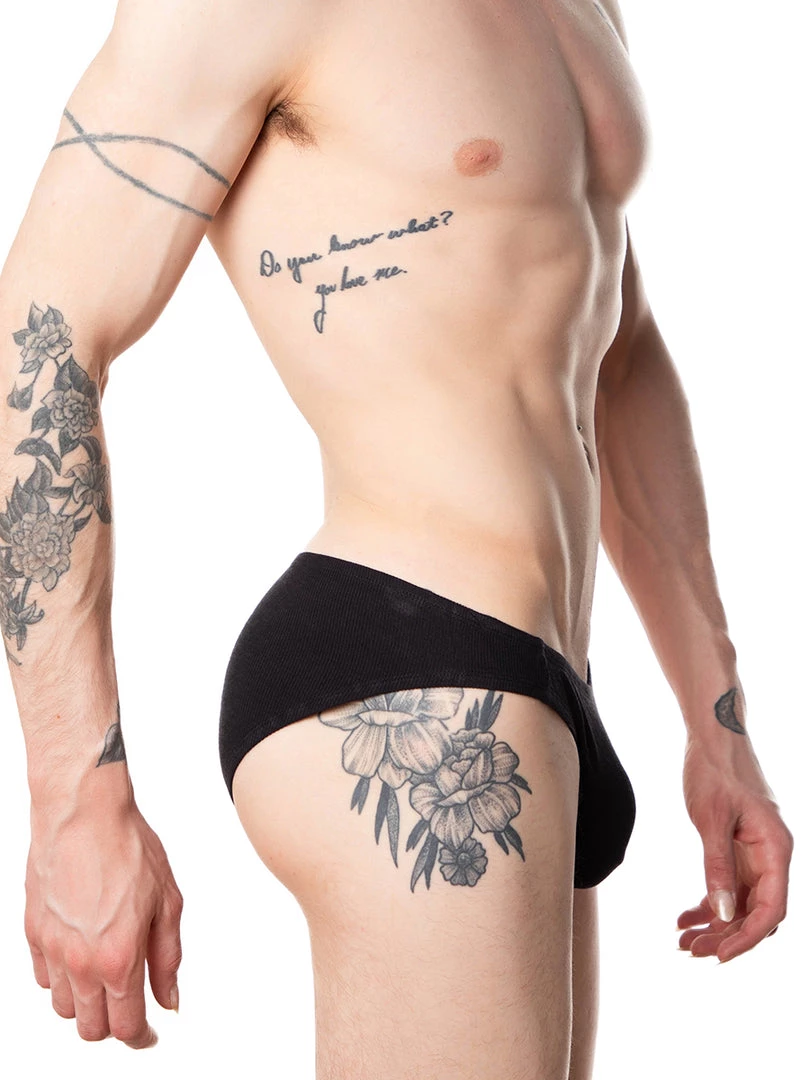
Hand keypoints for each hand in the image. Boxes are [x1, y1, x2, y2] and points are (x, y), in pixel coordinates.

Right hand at [24, 798, 182, 1047]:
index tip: (149, 1035)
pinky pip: (43, 978)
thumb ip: (167, 958)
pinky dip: (61, 978)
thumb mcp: (168, 902)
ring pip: (64, 1008)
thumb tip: (169, 998)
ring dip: (86, 1002)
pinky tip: (80, 954)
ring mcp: (51, 949)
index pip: (126, 1026)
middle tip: (129, 1004)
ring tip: (105, 975)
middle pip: (91, 1028)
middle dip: (113, 1024)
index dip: (141, 1038)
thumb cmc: (127, 846)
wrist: (84, 812)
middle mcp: (80, 961)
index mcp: (119, 957)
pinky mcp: (32, 931)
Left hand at [678, 734, 792, 961]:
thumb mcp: (711, 817)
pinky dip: (708, 904)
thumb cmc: (715, 769)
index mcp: (776, 848)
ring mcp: (755, 854)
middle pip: (756, 912)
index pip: (771, 909)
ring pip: (740, 904)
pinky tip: (683, 917)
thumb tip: (722, 913)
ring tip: (682, 941)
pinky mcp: (738, 849)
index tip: (719, 955)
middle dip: (725, 935)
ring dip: (715, 925)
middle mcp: (771, 856)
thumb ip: (717, 865)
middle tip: (690, 950)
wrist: (712, 736)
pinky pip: (728, 887)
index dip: (748, 937)